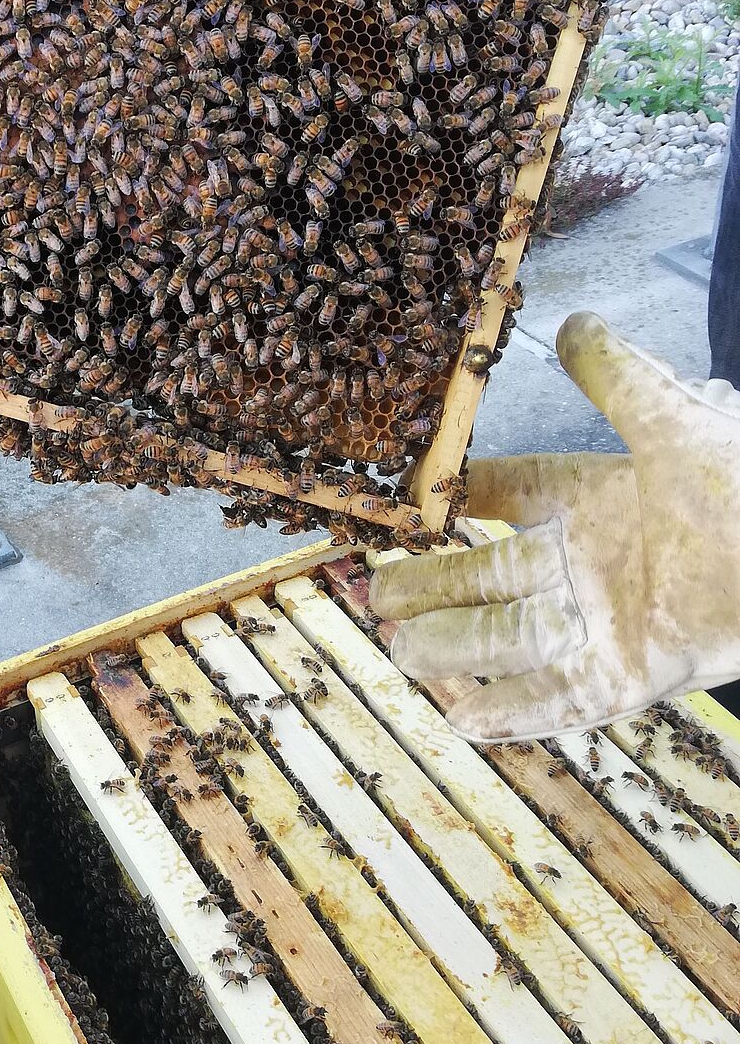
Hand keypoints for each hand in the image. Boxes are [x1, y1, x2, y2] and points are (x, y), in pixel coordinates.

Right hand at [370, 312, 739, 741]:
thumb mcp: (669, 413)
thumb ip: (614, 374)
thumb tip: (571, 323)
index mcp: (596, 498)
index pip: (508, 498)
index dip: (455, 503)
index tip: (406, 507)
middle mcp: (594, 562)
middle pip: (491, 579)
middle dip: (432, 590)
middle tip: (373, 597)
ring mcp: (612, 621)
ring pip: (514, 640)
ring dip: (455, 651)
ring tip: (397, 654)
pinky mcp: (637, 673)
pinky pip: (564, 699)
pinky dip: (515, 713)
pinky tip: (465, 720)